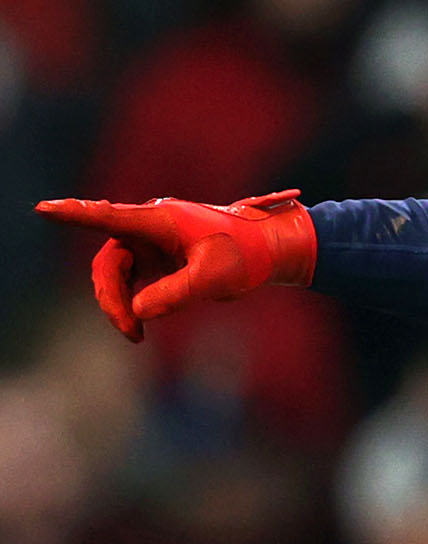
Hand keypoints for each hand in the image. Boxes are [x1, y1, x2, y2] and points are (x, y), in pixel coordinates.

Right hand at [35, 189, 315, 341]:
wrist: (269, 251)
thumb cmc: (246, 255)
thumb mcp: (215, 277)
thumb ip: (177, 293)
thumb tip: (139, 311)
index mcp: (160, 221)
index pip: (109, 217)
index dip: (74, 214)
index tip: (43, 208)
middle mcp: (149, 228)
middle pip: (109, 263)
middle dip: (111, 298)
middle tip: (131, 331)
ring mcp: (150, 243)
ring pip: (115, 275)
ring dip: (119, 304)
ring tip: (136, 334)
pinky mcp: (156, 257)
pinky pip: (129, 281)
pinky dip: (130, 303)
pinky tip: (139, 324)